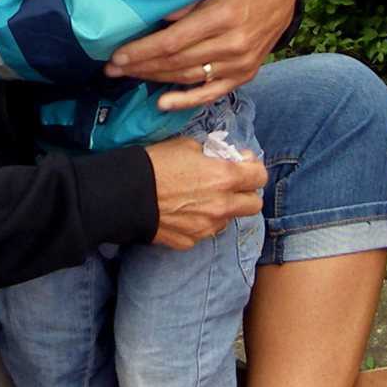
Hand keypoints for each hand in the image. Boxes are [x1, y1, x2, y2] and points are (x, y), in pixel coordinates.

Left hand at [109, 0, 295, 110]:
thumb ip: (188, 0)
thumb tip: (158, 18)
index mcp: (222, 17)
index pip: (172, 41)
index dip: (142, 51)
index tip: (117, 56)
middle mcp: (232, 44)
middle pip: (176, 62)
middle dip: (140, 66)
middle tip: (112, 69)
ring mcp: (240, 64)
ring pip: (189, 78)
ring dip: (155, 79)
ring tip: (129, 76)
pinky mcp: (245, 75)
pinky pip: (211, 93)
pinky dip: (186, 100)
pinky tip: (163, 103)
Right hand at [146, 135, 265, 249]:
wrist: (125, 194)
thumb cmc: (155, 164)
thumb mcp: (186, 146)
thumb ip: (213, 155)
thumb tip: (224, 158)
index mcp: (224, 178)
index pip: (260, 177)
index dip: (253, 169)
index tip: (243, 165)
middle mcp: (222, 206)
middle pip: (254, 205)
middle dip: (246, 193)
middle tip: (231, 185)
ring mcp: (207, 227)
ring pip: (228, 220)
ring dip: (223, 209)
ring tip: (201, 199)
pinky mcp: (190, 240)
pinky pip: (204, 232)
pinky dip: (200, 222)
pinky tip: (183, 212)